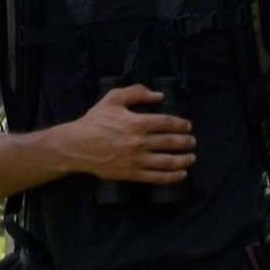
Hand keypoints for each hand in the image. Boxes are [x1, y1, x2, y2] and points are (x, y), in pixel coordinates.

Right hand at [67, 83, 195, 184]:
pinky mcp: (132, 173)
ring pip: (168, 161)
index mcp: (137, 122)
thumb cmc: (95, 121)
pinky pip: (157, 177)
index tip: (187, 126)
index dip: (181, 124)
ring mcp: (137, 160)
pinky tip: (181, 174)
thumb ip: (136, 92)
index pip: (167, 123)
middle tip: (192, 141)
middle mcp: (140, 142)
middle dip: (186, 142)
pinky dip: (172, 176)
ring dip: (184, 160)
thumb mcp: (113, 99)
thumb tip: (158, 95)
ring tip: (191, 157)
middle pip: (171, 142)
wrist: (78, 146)